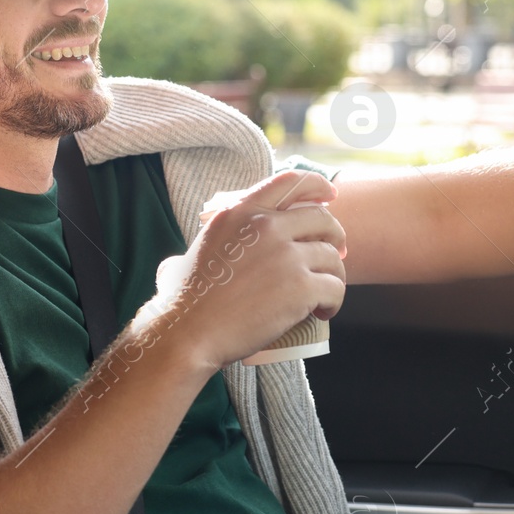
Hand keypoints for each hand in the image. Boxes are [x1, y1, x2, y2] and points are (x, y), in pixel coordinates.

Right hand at [141, 170, 346, 371]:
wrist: (188, 332)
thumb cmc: (181, 301)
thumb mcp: (189, 253)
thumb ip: (200, 250)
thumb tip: (179, 264)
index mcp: (242, 212)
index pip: (291, 182)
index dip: (318, 186)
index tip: (330, 196)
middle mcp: (267, 226)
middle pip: (322, 218)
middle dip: (335, 236)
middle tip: (335, 254)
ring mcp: (287, 256)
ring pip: (332, 257)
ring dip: (334, 275)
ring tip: (323, 295)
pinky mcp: (301, 287)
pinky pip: (335, 289)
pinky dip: (334, 302)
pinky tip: (323, 312)